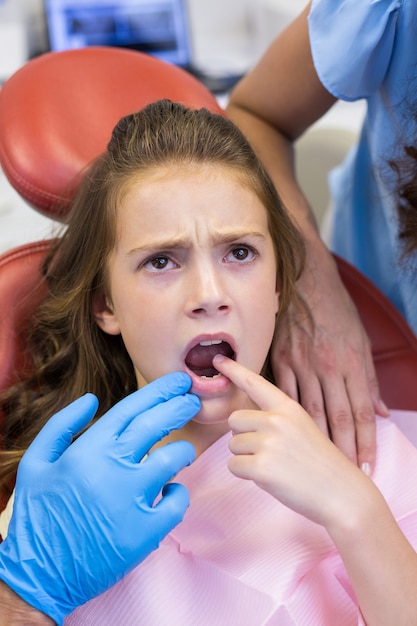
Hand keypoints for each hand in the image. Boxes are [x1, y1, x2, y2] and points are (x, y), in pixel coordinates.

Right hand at [0, 373, 199, 624]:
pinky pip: (177, 502)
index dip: (159, 392)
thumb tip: (92, 399)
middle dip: (180, 407)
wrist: (40, 575)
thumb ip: (62, 425)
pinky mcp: (145, 532)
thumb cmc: (38, 515)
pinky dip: (178, 494)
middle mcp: (113, 469)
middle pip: (157, 426)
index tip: (178, 383)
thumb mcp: (35, 463)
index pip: (132, 409)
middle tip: (193, 401)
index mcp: (88, 449)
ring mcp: (132, 500)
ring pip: (174, 459)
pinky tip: (171, 491)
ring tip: (184, 450)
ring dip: (183, 450)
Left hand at [213, 355, 370, 527]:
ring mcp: (269, 443)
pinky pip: (234, 466)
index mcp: (288, 407)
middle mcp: (276, 420)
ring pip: (233, 445)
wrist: (343, 494)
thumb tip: (241, 421)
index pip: (255, 383)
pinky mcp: (261, 467)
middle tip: (268, 452)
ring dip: (246, 458)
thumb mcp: (303, 428)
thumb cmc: (322, 464)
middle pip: (234, 420)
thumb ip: (276, 419)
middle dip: (244, 436)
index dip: (234, 370)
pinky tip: (271, 478)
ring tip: (275, 466)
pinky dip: (246, 475)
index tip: (218, 359)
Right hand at [271, 257, 387, 472]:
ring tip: (317, 465)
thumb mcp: (361, 341)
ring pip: (310, 411)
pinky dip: (285, 417)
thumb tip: (381, 412)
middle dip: (342, 449)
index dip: (365, 442)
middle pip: (337, 417)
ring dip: (315, 440)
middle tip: (342, 475)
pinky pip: (283, 394)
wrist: (307, 281)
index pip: (360, 412)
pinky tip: (285, 436)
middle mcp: (328, 367)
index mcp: (351, 363)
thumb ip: (369, 379)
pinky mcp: (281, 360)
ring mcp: (302, 364)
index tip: (366, 465)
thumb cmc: (336, 311)